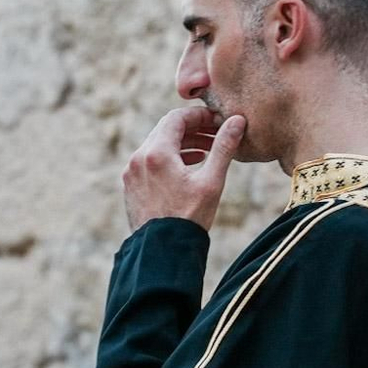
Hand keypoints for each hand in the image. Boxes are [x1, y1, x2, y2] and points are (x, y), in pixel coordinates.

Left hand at [123, 108, 244, 230]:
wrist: (163, 252)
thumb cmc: (189, 218)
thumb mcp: (211, 181)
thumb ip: (223, 147)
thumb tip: (236, 121)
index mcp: (156, 153)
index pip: (176, 118)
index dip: (198, 116)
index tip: (217, 121)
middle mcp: (138, 159)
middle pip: (165, 129)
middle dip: (191, 128)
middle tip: (214, 133)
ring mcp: (131, 173)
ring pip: (156, 145)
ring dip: (181, 143)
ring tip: (206, 151)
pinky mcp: (130, 185)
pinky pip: (149, 161)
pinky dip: (168, 158)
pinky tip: (188, 166)